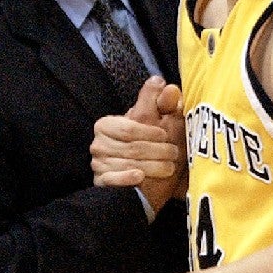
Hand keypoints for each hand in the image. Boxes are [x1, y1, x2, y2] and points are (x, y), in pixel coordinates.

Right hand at [91, 76, 187, 208]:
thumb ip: (164, 105)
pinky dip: (126, 178)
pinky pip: (112, 179)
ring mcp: (98, 164)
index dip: (150, 132)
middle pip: (130, 147)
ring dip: (151, 166)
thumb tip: (169, 87)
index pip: (128, 128)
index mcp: (107, 125)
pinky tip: (140, 177)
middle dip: (156, 150)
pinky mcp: (101, 183)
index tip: (166, 135)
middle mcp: (98, 144)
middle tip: (174, 153)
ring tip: (169, 167)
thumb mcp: (161, 124)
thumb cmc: (154, 148)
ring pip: (127, 163)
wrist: (149, 185)